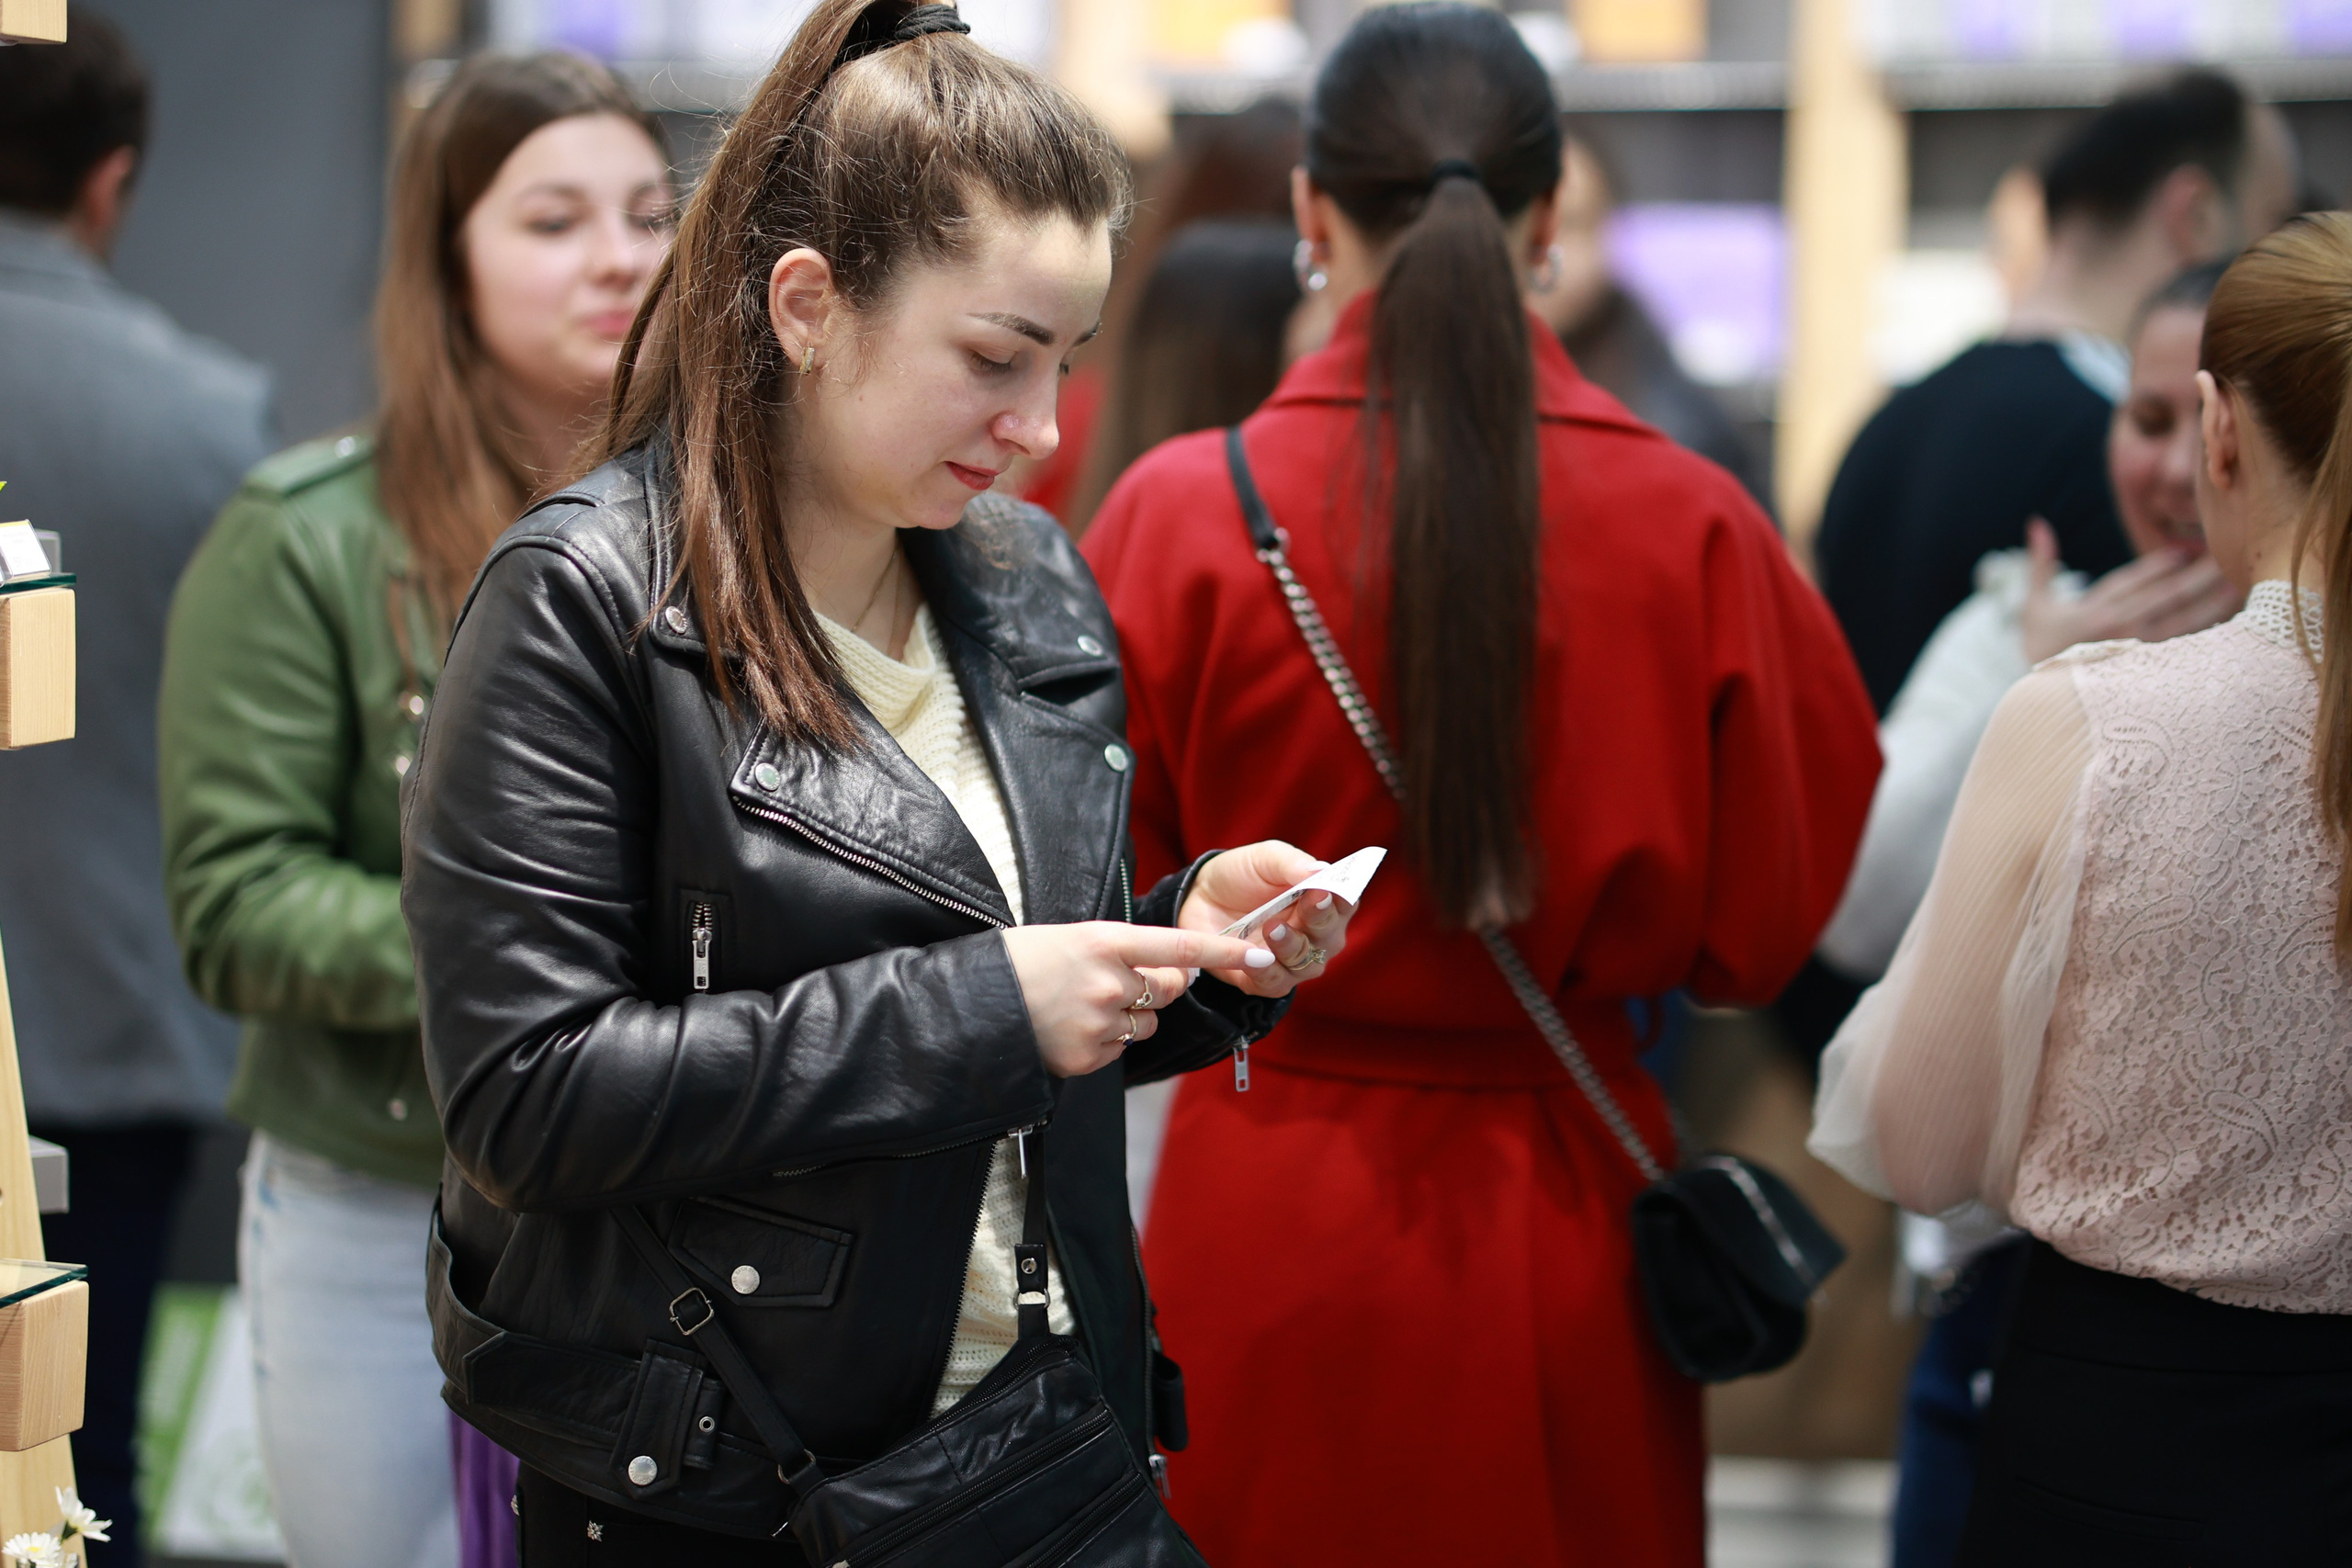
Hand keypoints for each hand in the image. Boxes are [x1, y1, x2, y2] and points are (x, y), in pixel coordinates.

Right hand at [1002, 922, 1273, 1077]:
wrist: (973, 1004)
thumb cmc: (1022, 961)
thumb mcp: (1073, 938)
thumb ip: (1124, 951)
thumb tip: (1175, 971)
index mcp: (1105, 942)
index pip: (1180, 947)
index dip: (1223, 953)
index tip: (1258, 955)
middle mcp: (1109, 982)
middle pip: (1168, 990)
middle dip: (1159, 988)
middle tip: (1120, 981)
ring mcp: (1099, 1024)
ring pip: (1147, 1025)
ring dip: (1131, 1017)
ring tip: (1083, 1006)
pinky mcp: (1088, 1058)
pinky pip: (1120, 1050)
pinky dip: (1104, 1042)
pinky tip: (1071, 1028)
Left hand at [1177, 840, 1359, 996]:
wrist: (1198, 899)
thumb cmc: (1242, 875)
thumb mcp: (1264, 859)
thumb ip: (1292, 863)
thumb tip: (1323, 870)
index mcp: (1323, 901)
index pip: (1346, 902)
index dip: (1341, 897)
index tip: (1326, 888)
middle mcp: (1316, 935)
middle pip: (1330, 936)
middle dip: (1319, 920)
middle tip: (1308, 903)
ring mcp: (1293, 961)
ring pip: (1305, 963)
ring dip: (1291, 946)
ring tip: (1273, 927)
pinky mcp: (1266, 981)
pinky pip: (1275, 983)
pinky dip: (1265, 972)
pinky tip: (1254, 957)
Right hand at [2018, 517, 2241, 664]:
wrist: (2045, 703)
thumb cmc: (2041, 649)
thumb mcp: (2034, 606)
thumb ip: (2040, 563)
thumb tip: (2037, 522)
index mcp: (2092, 614)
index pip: (2130, 582)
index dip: (2158, 565)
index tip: (2185, 548)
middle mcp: (2118, 632)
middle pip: (2165, 597)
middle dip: (2197, 575)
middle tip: (2226, 553)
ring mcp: (2137, 652)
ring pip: (2182, 621)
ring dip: (2212, 601)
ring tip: (2236, 582)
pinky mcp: (2150, 669)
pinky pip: (2184, 645)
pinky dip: (2207, 630)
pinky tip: (2228, 617)